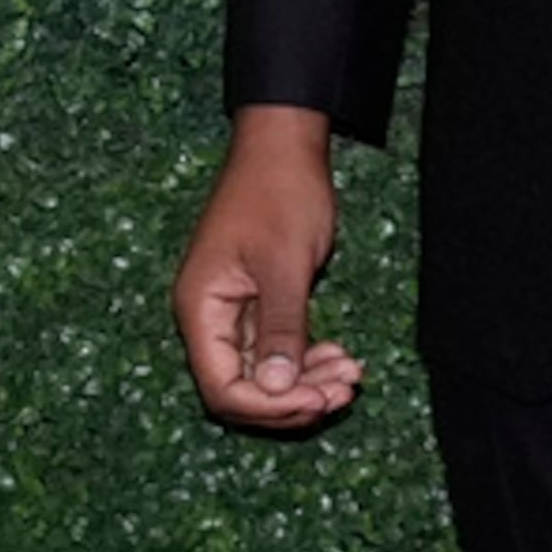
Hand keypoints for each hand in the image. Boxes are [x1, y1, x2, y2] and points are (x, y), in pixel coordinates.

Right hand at [171, 104, 364, 428]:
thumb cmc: (279, 192)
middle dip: (292, 400)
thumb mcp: (284, 263)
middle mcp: (210, 317)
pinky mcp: (258, 304)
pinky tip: (341, 358)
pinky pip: (278, 350)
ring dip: (306, 383)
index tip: (315, 401)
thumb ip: (281, 328)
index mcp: (201, 308)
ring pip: (265, 373)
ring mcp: (233, 312)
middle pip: (242, 388)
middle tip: (342, 394)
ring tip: (350, 377)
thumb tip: (278, 390)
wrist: (285, 145)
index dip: (268, 406)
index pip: (222, 387)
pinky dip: (307, 360)